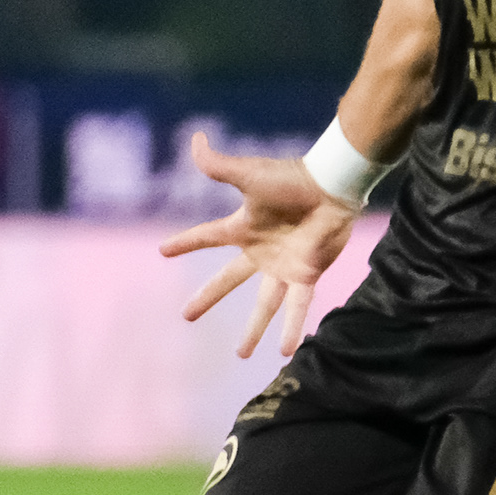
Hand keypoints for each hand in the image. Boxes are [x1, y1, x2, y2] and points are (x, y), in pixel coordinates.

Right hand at [158, 134, 359, 358]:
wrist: (332, 187)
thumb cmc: (292, 178)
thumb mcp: (249, 173)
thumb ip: (218, 163)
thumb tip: (195, 139)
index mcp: (243, 227)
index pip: (206, 236)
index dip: (185, 243)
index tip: (162, 251)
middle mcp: (260, 251)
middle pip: (228, 280)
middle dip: (207, 298)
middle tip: (186, 316)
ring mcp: (282, 266)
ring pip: (263, 305)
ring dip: (253, 330)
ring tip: (241, 355)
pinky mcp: (306, 275)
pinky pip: (296, 307)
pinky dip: (291, 328)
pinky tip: (284, 352)